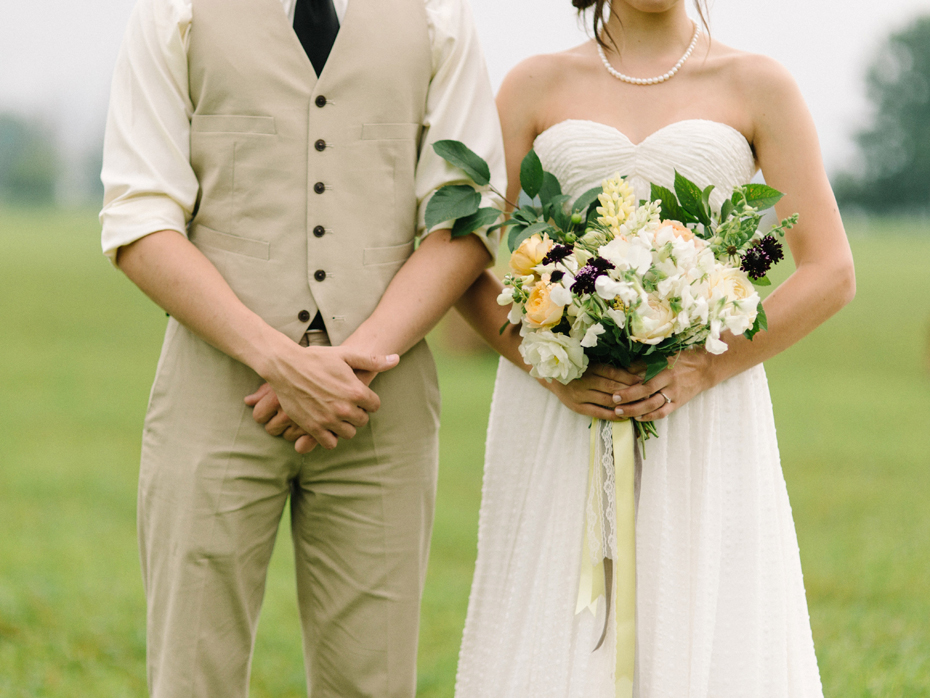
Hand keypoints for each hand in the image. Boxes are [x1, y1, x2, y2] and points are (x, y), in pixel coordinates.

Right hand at [256, 345, 398, 450]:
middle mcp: (344, 408)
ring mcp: (328, 420)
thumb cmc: (317, 358)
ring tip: (335, 414)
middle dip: (357, 413)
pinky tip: (325, 424)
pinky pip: (330, 443)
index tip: (357, 395)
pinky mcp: (313, 428)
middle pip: (362, 421)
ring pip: (349, 433)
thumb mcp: (346, 355)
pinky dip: (329, 437)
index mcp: (356, 391)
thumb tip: (396, 359)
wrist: (286, 366)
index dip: (367, 400)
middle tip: (345, 403)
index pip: (375, 406)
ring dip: (344, 425)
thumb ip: (373, 360)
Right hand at [543, 363, 643, 419]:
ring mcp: (580, 395)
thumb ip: (608, 368)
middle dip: (631, 391)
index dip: (629, 377)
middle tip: (646, 394)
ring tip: (639, 405)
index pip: (613, 373)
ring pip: (607, 401)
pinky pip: (598, 413)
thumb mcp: (590, 364)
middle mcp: (585, 381)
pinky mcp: (578, 407)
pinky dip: (613, 415)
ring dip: (624, 404)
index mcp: (589, 367)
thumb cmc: (576, 370)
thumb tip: (633, 369)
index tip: (643, 379)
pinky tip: (624, 416)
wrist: (552, 379)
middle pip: (612, 388)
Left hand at [612, 350, 715, 421]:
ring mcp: (675, 395)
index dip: (630, 390)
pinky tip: (637, 417)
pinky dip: (649, 417)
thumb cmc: (679, 359)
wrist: (704, 369)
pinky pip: (663, 413)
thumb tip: (623, 368)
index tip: (615, 392)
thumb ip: (643, 363)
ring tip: (620, 412)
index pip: (646, 383)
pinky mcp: (678, 403)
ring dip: (636, 411)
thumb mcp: (663, 356)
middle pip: (648, 396)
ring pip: (654, 407)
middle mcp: (670, 384)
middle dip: (629, 401)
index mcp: (665, 370)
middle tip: (614, 402)